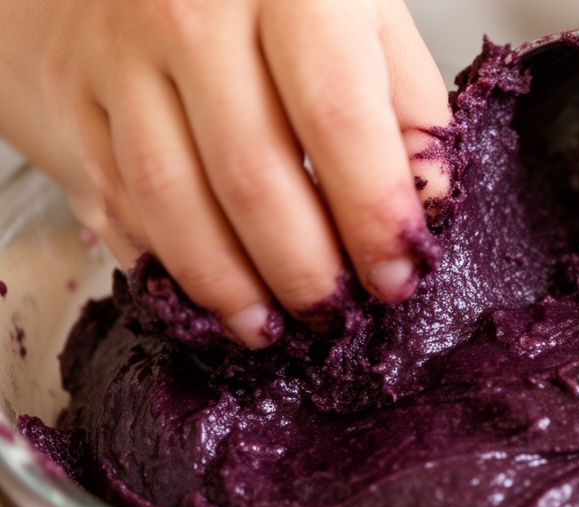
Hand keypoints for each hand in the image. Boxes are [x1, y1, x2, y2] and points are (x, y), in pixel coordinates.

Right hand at [0, 0, 449, 347]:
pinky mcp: (73, 90)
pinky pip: (114, 193)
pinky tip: (203, 291)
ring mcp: (119, 52)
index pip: (339, 120)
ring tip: (268, 328)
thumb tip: (429, 204)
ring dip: (225, 283)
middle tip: (333, 315)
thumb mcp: (366, 11)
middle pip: (251, 174)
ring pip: (169, 197)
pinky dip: (162, 257)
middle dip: (301, 267)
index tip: (396, 273)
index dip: (372, 213)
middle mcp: (194, 13)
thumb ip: (408, 102)